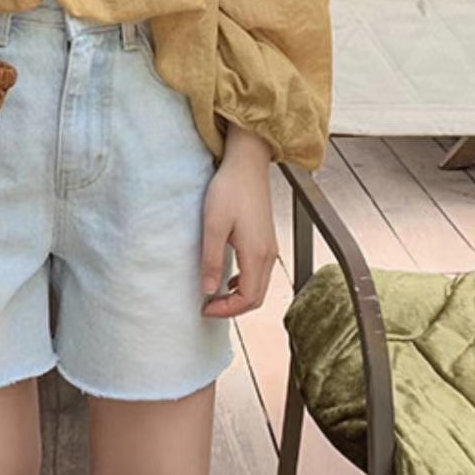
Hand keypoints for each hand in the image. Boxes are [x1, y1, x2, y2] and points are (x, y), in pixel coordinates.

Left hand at [200, 126, 278, 318]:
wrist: (247, 164)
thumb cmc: (229, 191)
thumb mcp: (213, 226)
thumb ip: (212, 259)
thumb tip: (208, 290)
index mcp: (256, 254)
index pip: (248, 299)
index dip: (226, 310)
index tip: (205, 308)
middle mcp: (268, 254)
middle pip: (256, 297)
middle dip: (233, 308)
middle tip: (208, 306)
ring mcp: (269, 246)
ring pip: (259, 285)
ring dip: (239, 296)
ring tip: (215, 295)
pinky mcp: (265, 238)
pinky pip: (259, 271)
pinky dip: (245, 282)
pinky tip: (228, 278)